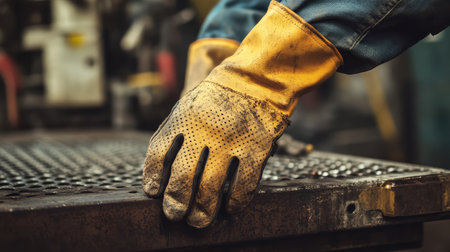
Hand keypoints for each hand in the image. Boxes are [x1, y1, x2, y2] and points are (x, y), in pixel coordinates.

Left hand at [142, 82, 287, 227]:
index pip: (159, 154)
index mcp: (183, 119)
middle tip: (174, 214)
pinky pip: (243, 186)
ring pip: (211, 187)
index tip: (154, 192)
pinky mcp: (255, 150)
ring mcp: (231, 143)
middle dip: (176, 202)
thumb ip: (174, 133)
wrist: (256, 81)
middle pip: (184, 177)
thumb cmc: (217, 97)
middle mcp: (205, 132)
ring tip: (197, 221)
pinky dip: (235, 203)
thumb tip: (160, 170)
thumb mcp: (188, 105)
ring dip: (202, 210)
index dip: (153, 177)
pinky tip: (229, 209)